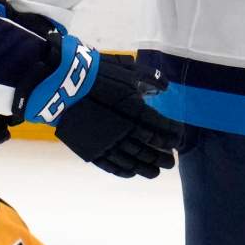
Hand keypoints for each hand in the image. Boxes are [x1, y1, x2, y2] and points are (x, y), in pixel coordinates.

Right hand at [16, 34, 183, 178]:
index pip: (162, 128)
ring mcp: (108, 144)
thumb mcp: (129, 71)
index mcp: (137, 113)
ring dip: (146, 167)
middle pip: (149, 148)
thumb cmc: (100, 75)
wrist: (65, 86)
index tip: (179, 138)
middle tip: (172, 160)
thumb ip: (150, 79)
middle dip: (162, 155)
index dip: (172, 134)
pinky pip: (111, 165)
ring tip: (157, 172)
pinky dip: (124, 171)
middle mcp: (126, 132)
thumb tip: (166, 87)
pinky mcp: (91, 150)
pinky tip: (132, 173)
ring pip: (132, 160)